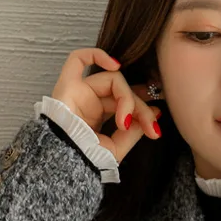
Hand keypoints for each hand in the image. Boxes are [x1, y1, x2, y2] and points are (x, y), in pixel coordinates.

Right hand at [50, 47, 161, 162]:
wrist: (65, 166)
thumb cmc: (85, 161)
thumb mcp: (116, 149)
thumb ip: (133, 132)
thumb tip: (154, 114)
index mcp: (96, 118)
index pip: (124, 103)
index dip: (142, 110)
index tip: (155, 125)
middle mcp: (88, 102)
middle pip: (121, 91)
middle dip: (140, 107)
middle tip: (151, 126)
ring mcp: (78, 92)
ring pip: (110, 79)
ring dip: (126, 97)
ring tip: (125, 120)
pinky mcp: (67, 86)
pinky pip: (78, 59)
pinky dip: (97, 55)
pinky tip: (115, 65)